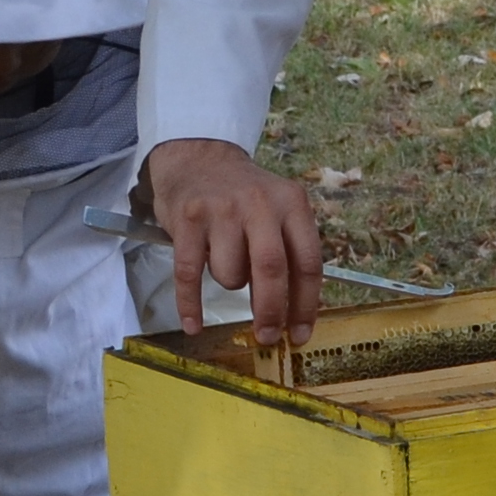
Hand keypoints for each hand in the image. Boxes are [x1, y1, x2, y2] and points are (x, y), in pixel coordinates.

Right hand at [146, 136, 323, 344]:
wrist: (197, 159)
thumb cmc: (243, 197)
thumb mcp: (277, 210)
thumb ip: (289, 252)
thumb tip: (294, 314)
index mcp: (292, 204)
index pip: (307, 262)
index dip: (306, 305)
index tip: (300, 334)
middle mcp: (259, 204)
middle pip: (271, 269)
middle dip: (271, 311)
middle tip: (267, 337)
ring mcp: (221, 211)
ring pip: (230, 275)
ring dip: (229, 283)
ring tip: (225, 262)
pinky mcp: (188, 220)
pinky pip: (190, 275)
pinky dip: (191, 305)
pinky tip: (193, 325)